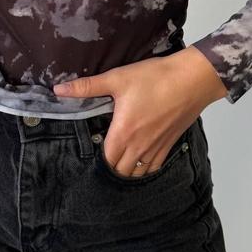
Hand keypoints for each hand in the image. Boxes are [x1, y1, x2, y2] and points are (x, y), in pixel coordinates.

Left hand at [52, 46, 226, 177]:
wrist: (192, 79)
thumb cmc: (155, 78)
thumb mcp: (117, 78)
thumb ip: (87, 87)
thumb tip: (59, 90)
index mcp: (123, 133)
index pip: (105, 161)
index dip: (97, 160)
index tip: (92, 152)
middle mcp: (139, 146)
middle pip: (120, 171)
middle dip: (110, 168)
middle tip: (103, 156)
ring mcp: (156, 148)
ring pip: (137, 173)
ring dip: (126, 170)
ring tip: (118, 160)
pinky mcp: (170, 144)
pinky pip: (154, 167)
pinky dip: (144, 168)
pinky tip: (139, 159)